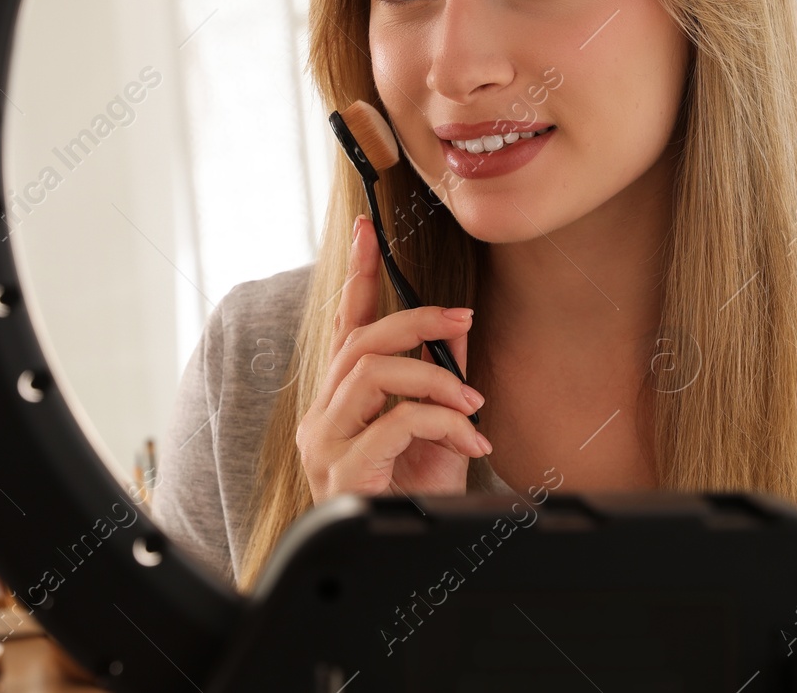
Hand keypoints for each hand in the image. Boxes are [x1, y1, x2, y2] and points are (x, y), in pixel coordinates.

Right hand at [296, 215, 490, 502]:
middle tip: (464, 320)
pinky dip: (442, 421)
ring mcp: (327, 444)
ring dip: (434, 375)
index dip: (356, 274)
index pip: (344, 325)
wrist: (405, 567)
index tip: (367, 229)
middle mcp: (324, 415)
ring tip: (472, 399)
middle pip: (362, 342)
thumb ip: (439, 382)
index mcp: (342, 399)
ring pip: (373, 373)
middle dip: (417, 320)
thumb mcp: (436, 429)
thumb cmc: (414, 496)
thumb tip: (459, 334)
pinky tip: (469, 440)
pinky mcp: (344, 473)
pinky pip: (395, 423)